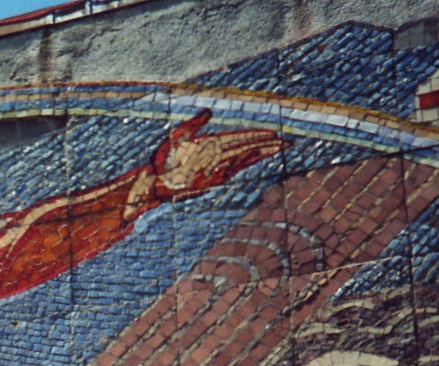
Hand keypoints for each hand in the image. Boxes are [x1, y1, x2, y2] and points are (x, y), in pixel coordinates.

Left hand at [151, 109, 284, 200]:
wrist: (151, 181)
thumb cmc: (162, 161)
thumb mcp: (176, 137)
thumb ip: (193, 124)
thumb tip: (209, 111)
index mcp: (211, 144)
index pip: (240, 138)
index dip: (257, 135)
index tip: (273, 132)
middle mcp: (216, 157)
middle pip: (246, 148)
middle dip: (266, 145)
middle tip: (286, 142)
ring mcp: (214, 169)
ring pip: (242, 160)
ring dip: (259, 154)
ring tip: (277, 148)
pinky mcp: (209, 181)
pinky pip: (229, 171)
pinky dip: (241, 163)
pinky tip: (253, 155)